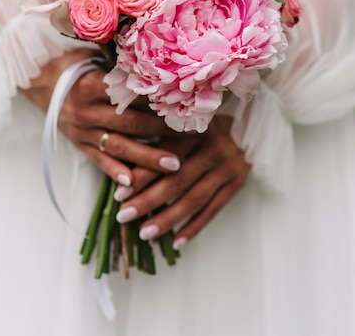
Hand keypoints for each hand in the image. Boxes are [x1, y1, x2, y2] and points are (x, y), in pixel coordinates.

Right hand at [19, 49, 182, 185]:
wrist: (41, 82)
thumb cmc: (75, 65)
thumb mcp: (94, 55)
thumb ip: (120, 62)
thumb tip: (158, 58)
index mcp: (91, 85)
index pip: (130, 94)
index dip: (158, 100)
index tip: (184, 103)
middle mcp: (86, 110)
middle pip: (130, 123)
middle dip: (162, 131)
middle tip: (191, 136)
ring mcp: (82, 130)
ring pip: (119, 147)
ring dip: (147, 157)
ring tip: (174, 165)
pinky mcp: (79, 144)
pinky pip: (99, 161)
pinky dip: (116, 172)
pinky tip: (133, 183)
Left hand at [115, 115, 250, 247]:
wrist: (243, 124)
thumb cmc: (196, 123)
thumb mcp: (178, 120)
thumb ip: (153, 134)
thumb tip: (119, 163)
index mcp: (195, 128)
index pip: (163, 156)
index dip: (141, 175)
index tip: (119, 194)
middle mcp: (213, 146)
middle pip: (177, 180)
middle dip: (148, 201)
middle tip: (124, 217)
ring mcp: (228, 166)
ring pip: (194, 199)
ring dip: (167, 219)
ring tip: (144, 233)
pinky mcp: (237, 182)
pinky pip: (213, 209)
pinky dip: (194, 227)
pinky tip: (176, 242)